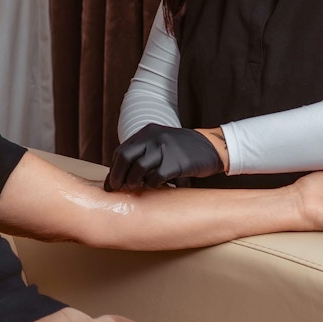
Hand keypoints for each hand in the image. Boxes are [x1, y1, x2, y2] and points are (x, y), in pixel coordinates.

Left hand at [105, 124, 223, 190]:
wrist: (211, 147)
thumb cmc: (182, 149)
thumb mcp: (160, 142)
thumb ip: (143, 152)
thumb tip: (120, 174)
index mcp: (147, 132)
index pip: (122, 150)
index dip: (114, 169)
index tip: (111, 183)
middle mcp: (154, 137)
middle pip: (126, 157)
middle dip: (118, 176)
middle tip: (119, 189)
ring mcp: (166, 148)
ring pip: (139, 168)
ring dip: (133, 182)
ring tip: (135, 188)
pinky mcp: (177, 162)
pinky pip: (156, 177)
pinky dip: (151, 185)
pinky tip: (153, 187)